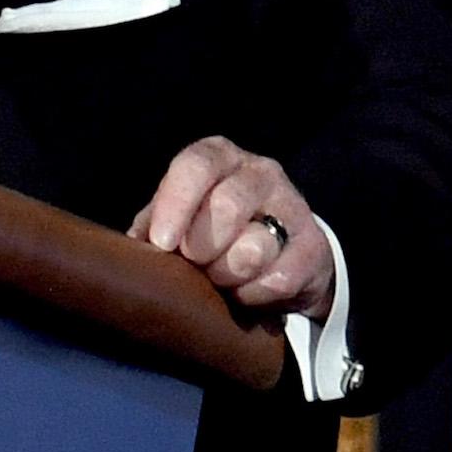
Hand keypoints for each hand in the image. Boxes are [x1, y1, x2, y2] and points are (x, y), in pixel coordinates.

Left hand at [128, 135, 334, 320]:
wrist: (280, 254)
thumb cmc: (212, 230)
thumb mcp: (179, 216)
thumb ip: (155, 222)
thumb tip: (136, 244)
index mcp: (218, 156)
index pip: (196, 165)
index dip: (176, 203)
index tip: (162, 243)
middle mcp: (259, 171)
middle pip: (227, 206)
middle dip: (202, 247)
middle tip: (194, 264)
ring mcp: (293, 205)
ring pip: (254, 248)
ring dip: (226, 275)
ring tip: (220, 278)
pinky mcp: (315, 246)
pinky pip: (278, 279)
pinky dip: (253, 295)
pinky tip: (246, 291)